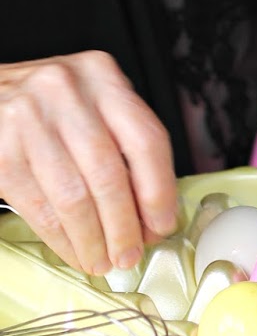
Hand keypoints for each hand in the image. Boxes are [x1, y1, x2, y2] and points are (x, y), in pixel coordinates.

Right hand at [0, 51, 177, 273]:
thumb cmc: (49, 103)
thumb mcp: (90, 101)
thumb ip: (122, 140)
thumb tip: (151, 211)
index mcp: (101, 75)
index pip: (145, 138)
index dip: (159, 190)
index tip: (162, 224)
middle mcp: (67, 91)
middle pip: (109, 173)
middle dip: (124, 225)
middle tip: (131, 254)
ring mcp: (30, 121)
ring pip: (74, 196)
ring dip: (93, 240)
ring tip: (103, 261)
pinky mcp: (2, 153)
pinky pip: (40, 208)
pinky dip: (61, 239)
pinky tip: (75, 251)